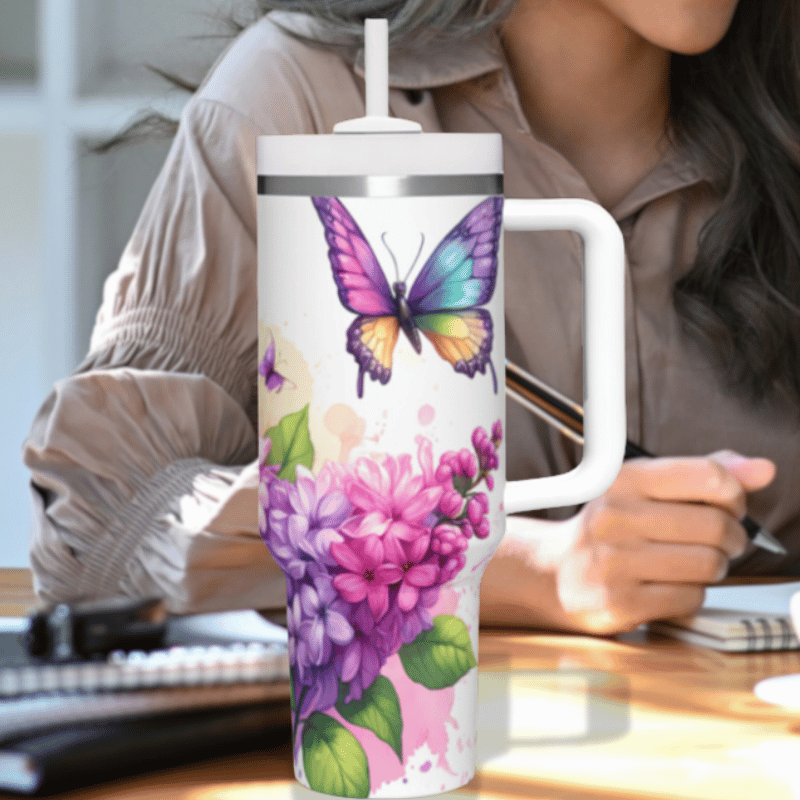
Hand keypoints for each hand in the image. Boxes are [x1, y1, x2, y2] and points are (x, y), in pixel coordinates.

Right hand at [554, 450, 775, 634]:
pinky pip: (690, 598)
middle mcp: (614, 516)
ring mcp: (613, 561)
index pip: (708, 476)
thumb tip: (763, 469)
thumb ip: (703, 475)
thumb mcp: (645, 489)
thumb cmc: (610, 528)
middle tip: (720, 542)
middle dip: (731, 537)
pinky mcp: (619, 602)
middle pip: (715, 525)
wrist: (555, 573)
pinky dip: (692, 593)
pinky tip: (671, 584)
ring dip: (714, 567)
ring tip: (694, 563)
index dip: (734, 495)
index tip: (729, 506)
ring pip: (708, 564)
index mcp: (623, 480)